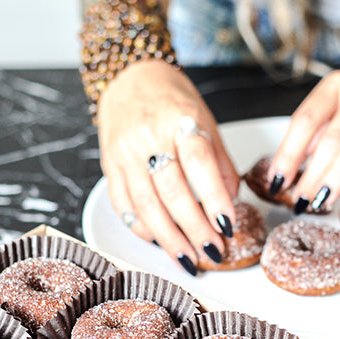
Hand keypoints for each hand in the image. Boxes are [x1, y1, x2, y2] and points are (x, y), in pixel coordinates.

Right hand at [96, 59, 239, 274]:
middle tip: (213, 252)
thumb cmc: (173, 102)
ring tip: (189, 259)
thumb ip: (219, 163)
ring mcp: (125, 154)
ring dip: (170, 239)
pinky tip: (159, 241)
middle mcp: (149, 138)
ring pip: (147, 206)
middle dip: (195, 229)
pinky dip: (142, 228)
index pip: (199, 165)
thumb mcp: (205, 121)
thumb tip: (230, 204)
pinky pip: (124, 205)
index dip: (214, 199)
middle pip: (172, 193)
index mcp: (179, 122)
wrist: (130, 79)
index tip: (228, 226)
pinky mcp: (109, 166)